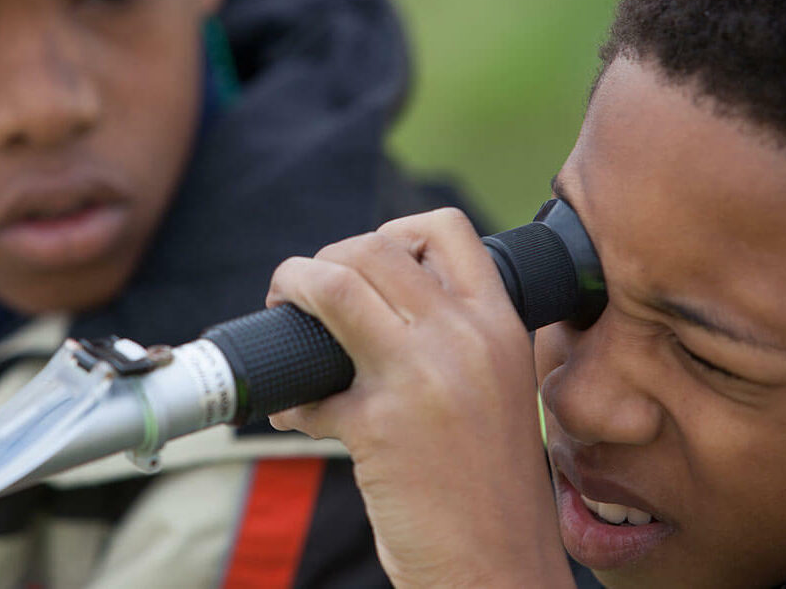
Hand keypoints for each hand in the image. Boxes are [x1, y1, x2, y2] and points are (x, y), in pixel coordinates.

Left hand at [267, 208, 572, 587]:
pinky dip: (288, 396)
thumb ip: (450, 340)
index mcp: (501, 326)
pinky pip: (309, 386)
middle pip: (374, 249)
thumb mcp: (496, 389)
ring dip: (292, 291)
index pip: (446, 229)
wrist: (498, 568)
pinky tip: (294, 413)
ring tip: (284, 318)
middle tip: (304, 294)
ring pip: (336, 284)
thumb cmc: (490, 485)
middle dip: (321, 262)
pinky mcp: (378, 425)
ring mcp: (423, 378)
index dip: (392, 233)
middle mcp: (467, 339)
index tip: (363, 263)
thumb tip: (362, 301)